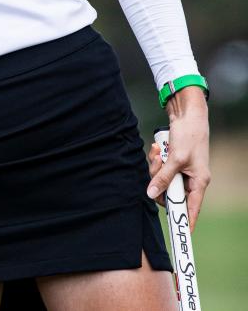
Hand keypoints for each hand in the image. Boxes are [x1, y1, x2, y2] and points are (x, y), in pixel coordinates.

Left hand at [146, 87, 210, 229]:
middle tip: (157, 164)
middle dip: (158, 179)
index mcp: (198, 182)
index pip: (191, 208)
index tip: (180, 234)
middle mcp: (190, 179)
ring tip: (158, 152)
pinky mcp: (172, 162)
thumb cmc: (189, 136)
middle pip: (169, 192)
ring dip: (155, 166)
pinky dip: (155, 159)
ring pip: (161, 179)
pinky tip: (157, 148)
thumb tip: (151, 193)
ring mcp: (181, 171)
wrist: (187, 116)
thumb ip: (163, 177)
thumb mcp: (176, 159)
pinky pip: (159, 168)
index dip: (186, 221)